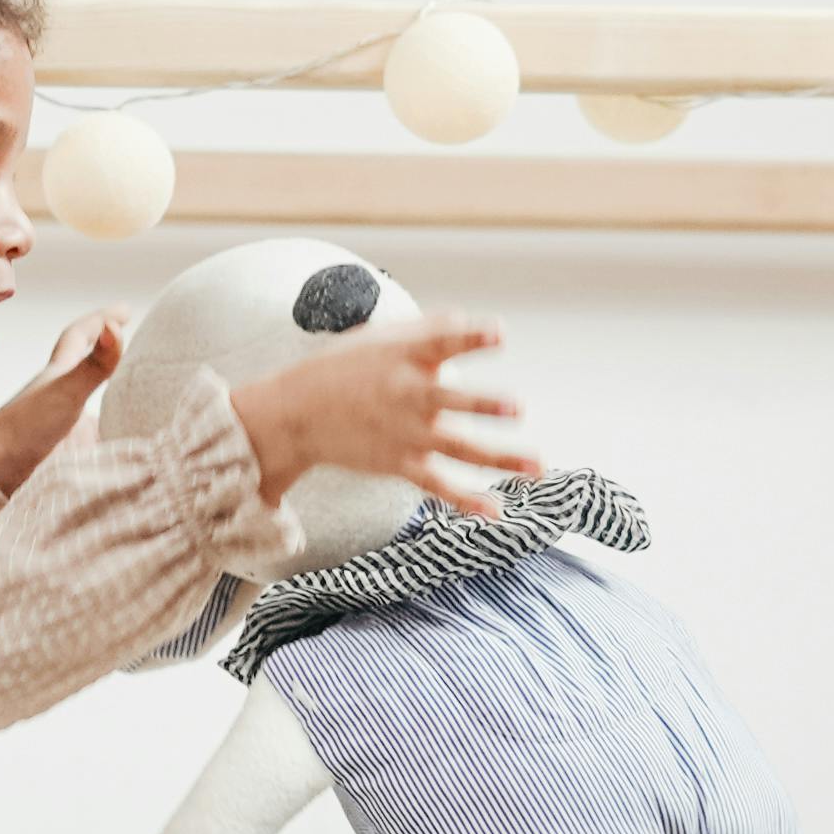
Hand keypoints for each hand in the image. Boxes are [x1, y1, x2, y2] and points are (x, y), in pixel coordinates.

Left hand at [0, 311, 122, 501]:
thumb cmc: (26, 429)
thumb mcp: (66, 391)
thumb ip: (95, 365)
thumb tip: (114, 329)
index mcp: (57, 374)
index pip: (79, 336)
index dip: (101, 320)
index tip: (124, 311)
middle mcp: (60, 395)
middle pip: (82, 363)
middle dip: (103, 349)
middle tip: (124, 337)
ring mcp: (64, 424)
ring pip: (89, 398)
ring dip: (111, 390)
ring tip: (136, 386)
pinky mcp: (70, 453)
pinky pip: (97, 433)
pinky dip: (114, 429)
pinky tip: (125, 437)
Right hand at [233, 316, 536, 523]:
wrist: (297, 414)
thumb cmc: (345, 368)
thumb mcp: (381, 338)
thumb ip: (429, 328)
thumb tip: (471, 322)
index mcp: (404, 358)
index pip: (442, 342)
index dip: (471, 337)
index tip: (499, 333)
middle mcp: (407, 396)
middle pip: (450, 401)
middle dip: (483, 405)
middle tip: (517, 407)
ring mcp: (405, 434)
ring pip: (458, 448)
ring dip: (498, 457)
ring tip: (536, 466)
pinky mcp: (400, 464)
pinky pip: (437, 485)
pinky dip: (466, 500)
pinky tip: (495, 511)